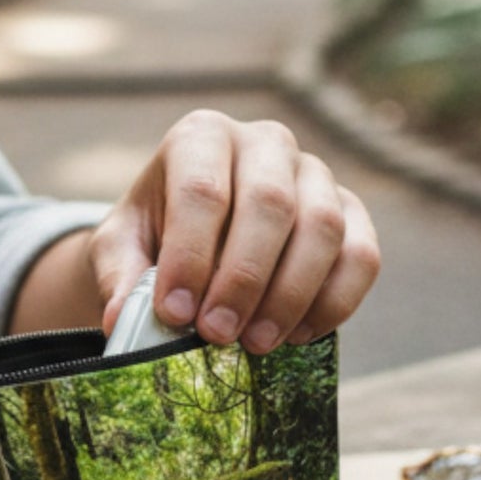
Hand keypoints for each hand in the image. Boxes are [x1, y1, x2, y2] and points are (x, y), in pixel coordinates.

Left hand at [92, 110, 379, 352]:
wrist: (198, 233)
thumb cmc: (156, 233)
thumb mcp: (121, 246)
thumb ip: (119, 275)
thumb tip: (118, 320)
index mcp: (202, 136)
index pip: (203, 190)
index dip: (191, 256)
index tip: (175, 313)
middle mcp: (265, 142)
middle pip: (269, 204)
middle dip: (243, 279)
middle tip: (218, 334)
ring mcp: (315, 173)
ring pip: (323, 228)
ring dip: (291, 295)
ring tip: (256, 343)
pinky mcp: (351, 212)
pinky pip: (362, 254)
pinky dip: (335, 302)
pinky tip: (298, 335)